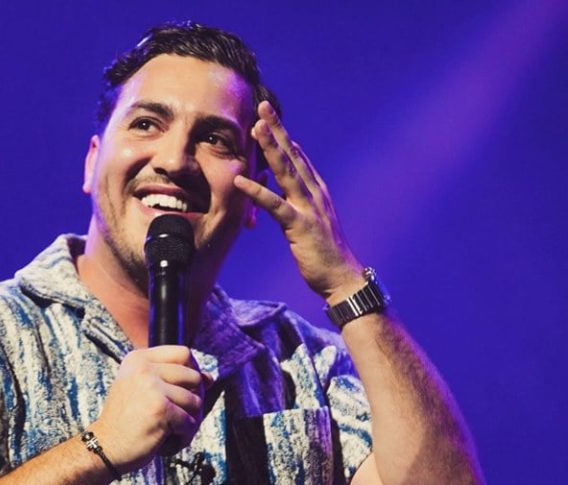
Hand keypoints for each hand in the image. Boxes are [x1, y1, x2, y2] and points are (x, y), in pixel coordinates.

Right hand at [89, 346, 207, 473]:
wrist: (105, 446)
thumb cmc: (127, 419)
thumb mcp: (142, 388)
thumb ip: (173, 378)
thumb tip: (210, 377)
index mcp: (138, 359)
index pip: (183, 353)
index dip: (193, 370)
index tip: (189, 387)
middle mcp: (144, 368)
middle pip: (194, 376)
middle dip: (194, 399)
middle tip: (179, 415)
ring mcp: (152, 387)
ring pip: (195, 401)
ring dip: (189, 420)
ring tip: (171, 429)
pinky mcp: (161, 409)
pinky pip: (190, 421)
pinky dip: (184, 435)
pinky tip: (167, 440)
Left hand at [235, 101, 363, 302]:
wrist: (342, 278)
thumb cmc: (323, 252)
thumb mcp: (311, 220)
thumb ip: (299, 200)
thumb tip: (285, 183)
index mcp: (315, 191)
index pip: (297, 156)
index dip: (283, 134)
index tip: (268, 115)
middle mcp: (314, 194)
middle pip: (292, 155)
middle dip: (277, 130)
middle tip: (263, 107)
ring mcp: (309, 208)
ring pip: (286, 172)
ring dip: (270, 149)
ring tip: (254, 128)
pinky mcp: (300, 226)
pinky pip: (276, 206)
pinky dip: (258, 191)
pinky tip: (241, 180)